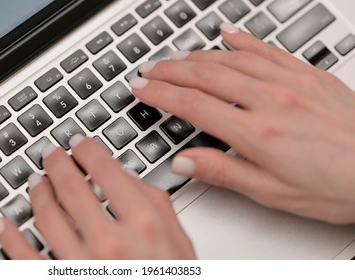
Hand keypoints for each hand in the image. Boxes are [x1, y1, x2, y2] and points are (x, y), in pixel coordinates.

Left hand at [0, 135, 195, 258]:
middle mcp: (111, 244)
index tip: (78, 143)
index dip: (87, 149)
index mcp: (144, 224)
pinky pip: (25, 259)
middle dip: (56, 163)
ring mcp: (83, 266)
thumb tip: (124, 174)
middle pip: (71, 187)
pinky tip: (3, 223)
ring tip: (35, 182)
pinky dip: (9, 238)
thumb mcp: (179, 239)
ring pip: (46, 217)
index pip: (106, 170)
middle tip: (50, 154)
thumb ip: (154, 201)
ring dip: (36, 193)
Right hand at [130, 24, 354, 223]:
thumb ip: (224, 173)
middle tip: (149, 70)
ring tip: (175, 57)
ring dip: (197, 56)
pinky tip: (227, 34)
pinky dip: (243, 39)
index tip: (141, 89)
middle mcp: (271, 100)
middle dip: (170, 71)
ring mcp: (291, 82)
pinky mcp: (308, 74)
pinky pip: (268, 49)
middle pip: (206, 75)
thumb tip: (185, 161)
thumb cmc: (336, 187)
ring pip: (231, 59)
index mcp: (257, 133)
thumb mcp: (272, 193)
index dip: (161, 95)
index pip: (193, 105)